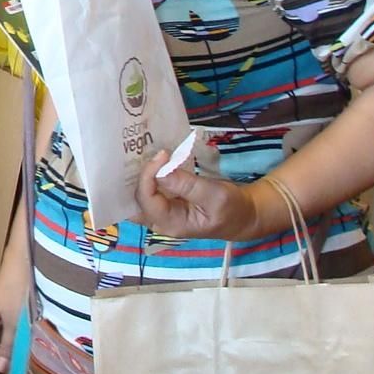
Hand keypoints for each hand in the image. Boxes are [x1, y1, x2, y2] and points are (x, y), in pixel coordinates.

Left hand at [121, 152, 278, 249]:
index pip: (146, 200)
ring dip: (139, 173)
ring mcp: (163, 211)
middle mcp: (161, 219)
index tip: (163, 154)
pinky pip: (151, 187)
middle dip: (131, 177)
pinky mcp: (167, 200)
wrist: (241, 214)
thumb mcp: (214, 195)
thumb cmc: (231, 208)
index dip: (148, 175)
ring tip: (141, 150)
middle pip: (133, 201)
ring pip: (139, 193)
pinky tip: (153, 157)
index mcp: (171, 223)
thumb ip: (187, 185)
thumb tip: (161, 172)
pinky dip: (149, 172)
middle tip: (137, 150)